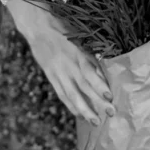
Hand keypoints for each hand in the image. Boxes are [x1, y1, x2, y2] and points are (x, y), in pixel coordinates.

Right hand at [15, 4, 114, 126]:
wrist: (38, 27)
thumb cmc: (64, 30)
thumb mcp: (79, 38)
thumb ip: (90, 56)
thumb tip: (103, 72)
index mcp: (77, 53)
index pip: (89, 72)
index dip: (99, 84)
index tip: (109, 95)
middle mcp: (68, 65)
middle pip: (84, 87)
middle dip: (98, 101)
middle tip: (111, 113)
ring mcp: (58, 72)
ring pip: (72, 95)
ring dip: (84, 109)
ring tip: (95, 121)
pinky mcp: (51, 75)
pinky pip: (61, 93)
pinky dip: (70, 105)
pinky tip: (79, 114)